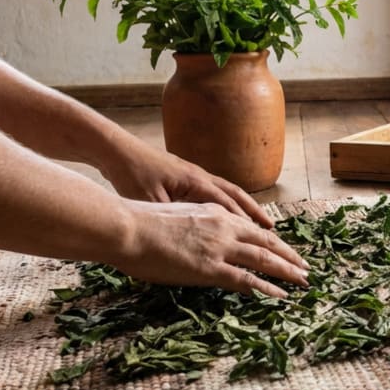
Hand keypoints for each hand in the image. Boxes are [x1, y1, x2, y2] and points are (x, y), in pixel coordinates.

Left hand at [101, 140, 274, 227]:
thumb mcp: (150, 201)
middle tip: (273, 230)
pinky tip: (228, 214)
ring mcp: (193, 175)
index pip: (228, 205)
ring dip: (246, 208)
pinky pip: (215, 192)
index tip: (263, 238)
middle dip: (255, 214)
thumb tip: (192, 237)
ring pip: (228, 192)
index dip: (246, 222)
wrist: (116, 151)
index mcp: (195, 183)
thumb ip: (174, 217)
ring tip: (260, 223)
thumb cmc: (131, 175)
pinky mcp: (184, 177)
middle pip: (236, 196)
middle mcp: (200, 177)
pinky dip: (228, 204)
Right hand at [116, 200, 308, 297]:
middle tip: (304, 267)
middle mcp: (224, 227)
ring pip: (264, 260)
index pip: (252, 229)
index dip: (271, 241)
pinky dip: (267, 288)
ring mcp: (220, 248)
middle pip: (266, 242)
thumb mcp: (177, 216)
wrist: (128, 227)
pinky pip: (247, 280)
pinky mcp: (211, 268)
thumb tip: (200, 238)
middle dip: (288, 256)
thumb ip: (196, 226)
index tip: (285, 249)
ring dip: (287, 271)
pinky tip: (281, 294)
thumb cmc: (141, 223)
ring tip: (303, 281)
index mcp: (216, 213)